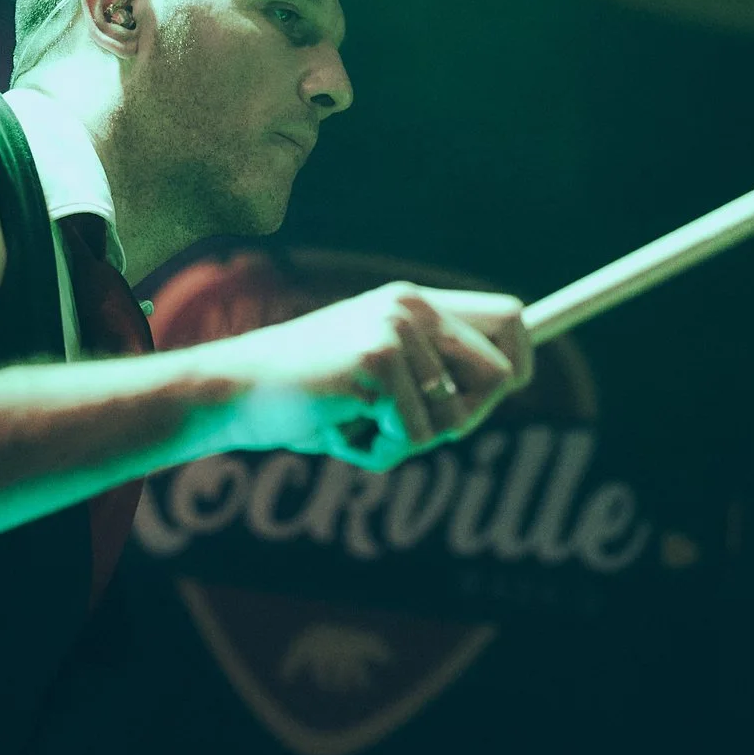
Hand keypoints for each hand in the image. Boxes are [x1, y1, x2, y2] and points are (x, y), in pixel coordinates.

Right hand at [210, 282, 533, 468]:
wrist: (232, 392)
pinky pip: (414, 435)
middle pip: (503, 374)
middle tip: (406, 429)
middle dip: (467, 417)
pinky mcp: (378, 363)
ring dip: (406, 442)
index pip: (511, 318)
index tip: (497, 397)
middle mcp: (412, 307)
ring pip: (455, 420)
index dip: (521, 362)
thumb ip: (430, 373)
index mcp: (415, 303)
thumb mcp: (377, 374)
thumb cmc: (305, 395)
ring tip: (354, 425)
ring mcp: (396, 332)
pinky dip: (379, 451)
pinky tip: (337, 429)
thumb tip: (509, 379)